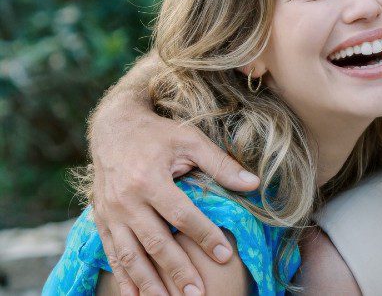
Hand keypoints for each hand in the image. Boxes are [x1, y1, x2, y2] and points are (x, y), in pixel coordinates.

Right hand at [89, 98, 259, 295]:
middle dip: (177, 270)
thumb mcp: (191, 141)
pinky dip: (124, 278)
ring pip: (130, 255)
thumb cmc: (158, 134)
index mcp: (149, 179)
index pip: (182, 215)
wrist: (113, 128)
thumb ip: (221, 164)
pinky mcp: (102, 221)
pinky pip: (112, 254)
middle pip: (155, 242)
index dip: (205, 236)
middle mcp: (126, 200)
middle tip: (197, 292)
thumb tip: (254, 183)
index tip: (225, 255)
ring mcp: (111, 213)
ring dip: (149, 282)